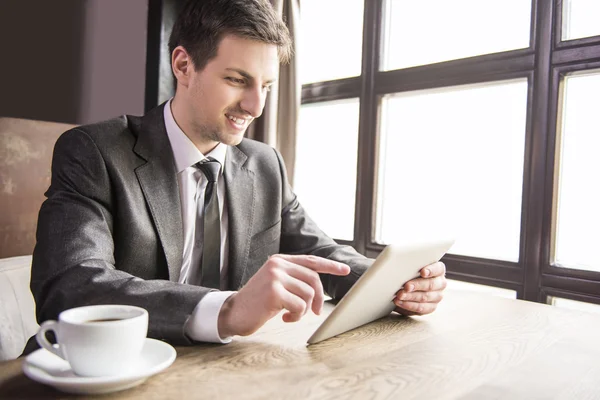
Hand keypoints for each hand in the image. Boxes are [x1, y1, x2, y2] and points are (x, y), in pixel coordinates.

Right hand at [218, 254, 349, 336]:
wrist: (234, 312)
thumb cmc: (258, 302)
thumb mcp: (277, 284)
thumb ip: (294, 280)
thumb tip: (318, 288)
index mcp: (280, 261)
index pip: (311, 261)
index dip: (330, 266)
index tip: (345, 270)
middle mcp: (278, 265)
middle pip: (313, 280)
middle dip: (317, 298)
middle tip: (313, 311)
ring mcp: (275, 277)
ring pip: (307, 294)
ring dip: (303, 310)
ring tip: (290, 314)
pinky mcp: (274, 292)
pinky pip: (299, 306)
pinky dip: (295, 316)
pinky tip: (284, 318)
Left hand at [393, 261, 445, 315]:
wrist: (407, 285)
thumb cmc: (410, 271)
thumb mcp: (412, 265)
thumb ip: (411, 263)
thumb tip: (399, 258)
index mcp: (438, 270)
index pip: (438, 268)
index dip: (431, 270)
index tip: (422, 272)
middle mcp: (440, 283)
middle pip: (431, 285)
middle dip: (417, 285)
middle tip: (406, 286)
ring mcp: (437, 296)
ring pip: (425, 297)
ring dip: (411, 297)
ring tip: (399, 295)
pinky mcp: (430, 307)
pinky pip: (421, 309)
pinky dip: (409, 306)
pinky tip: (400, 302)